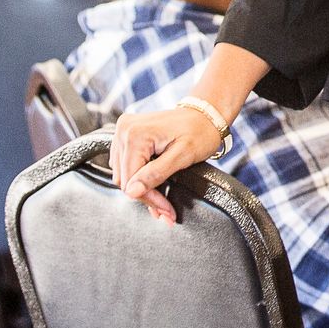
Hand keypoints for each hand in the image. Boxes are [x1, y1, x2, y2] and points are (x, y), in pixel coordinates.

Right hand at [110, 106, 224, 224]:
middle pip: (125, 179)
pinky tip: (154, 184)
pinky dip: (139, 177)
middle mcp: (124, 130)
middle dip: (147, 197)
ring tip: (162, 201)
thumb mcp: (182, 156)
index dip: (149, 198)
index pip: (131, 179)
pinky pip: (125, 164)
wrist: (205, 115)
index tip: (166, 211)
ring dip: (142, 190)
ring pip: (123, 174)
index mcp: (136, 134)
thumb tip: (132, 191)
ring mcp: (124, 131)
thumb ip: (156, 173)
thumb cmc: (200, 132)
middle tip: (166, 211)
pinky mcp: (127, 135)